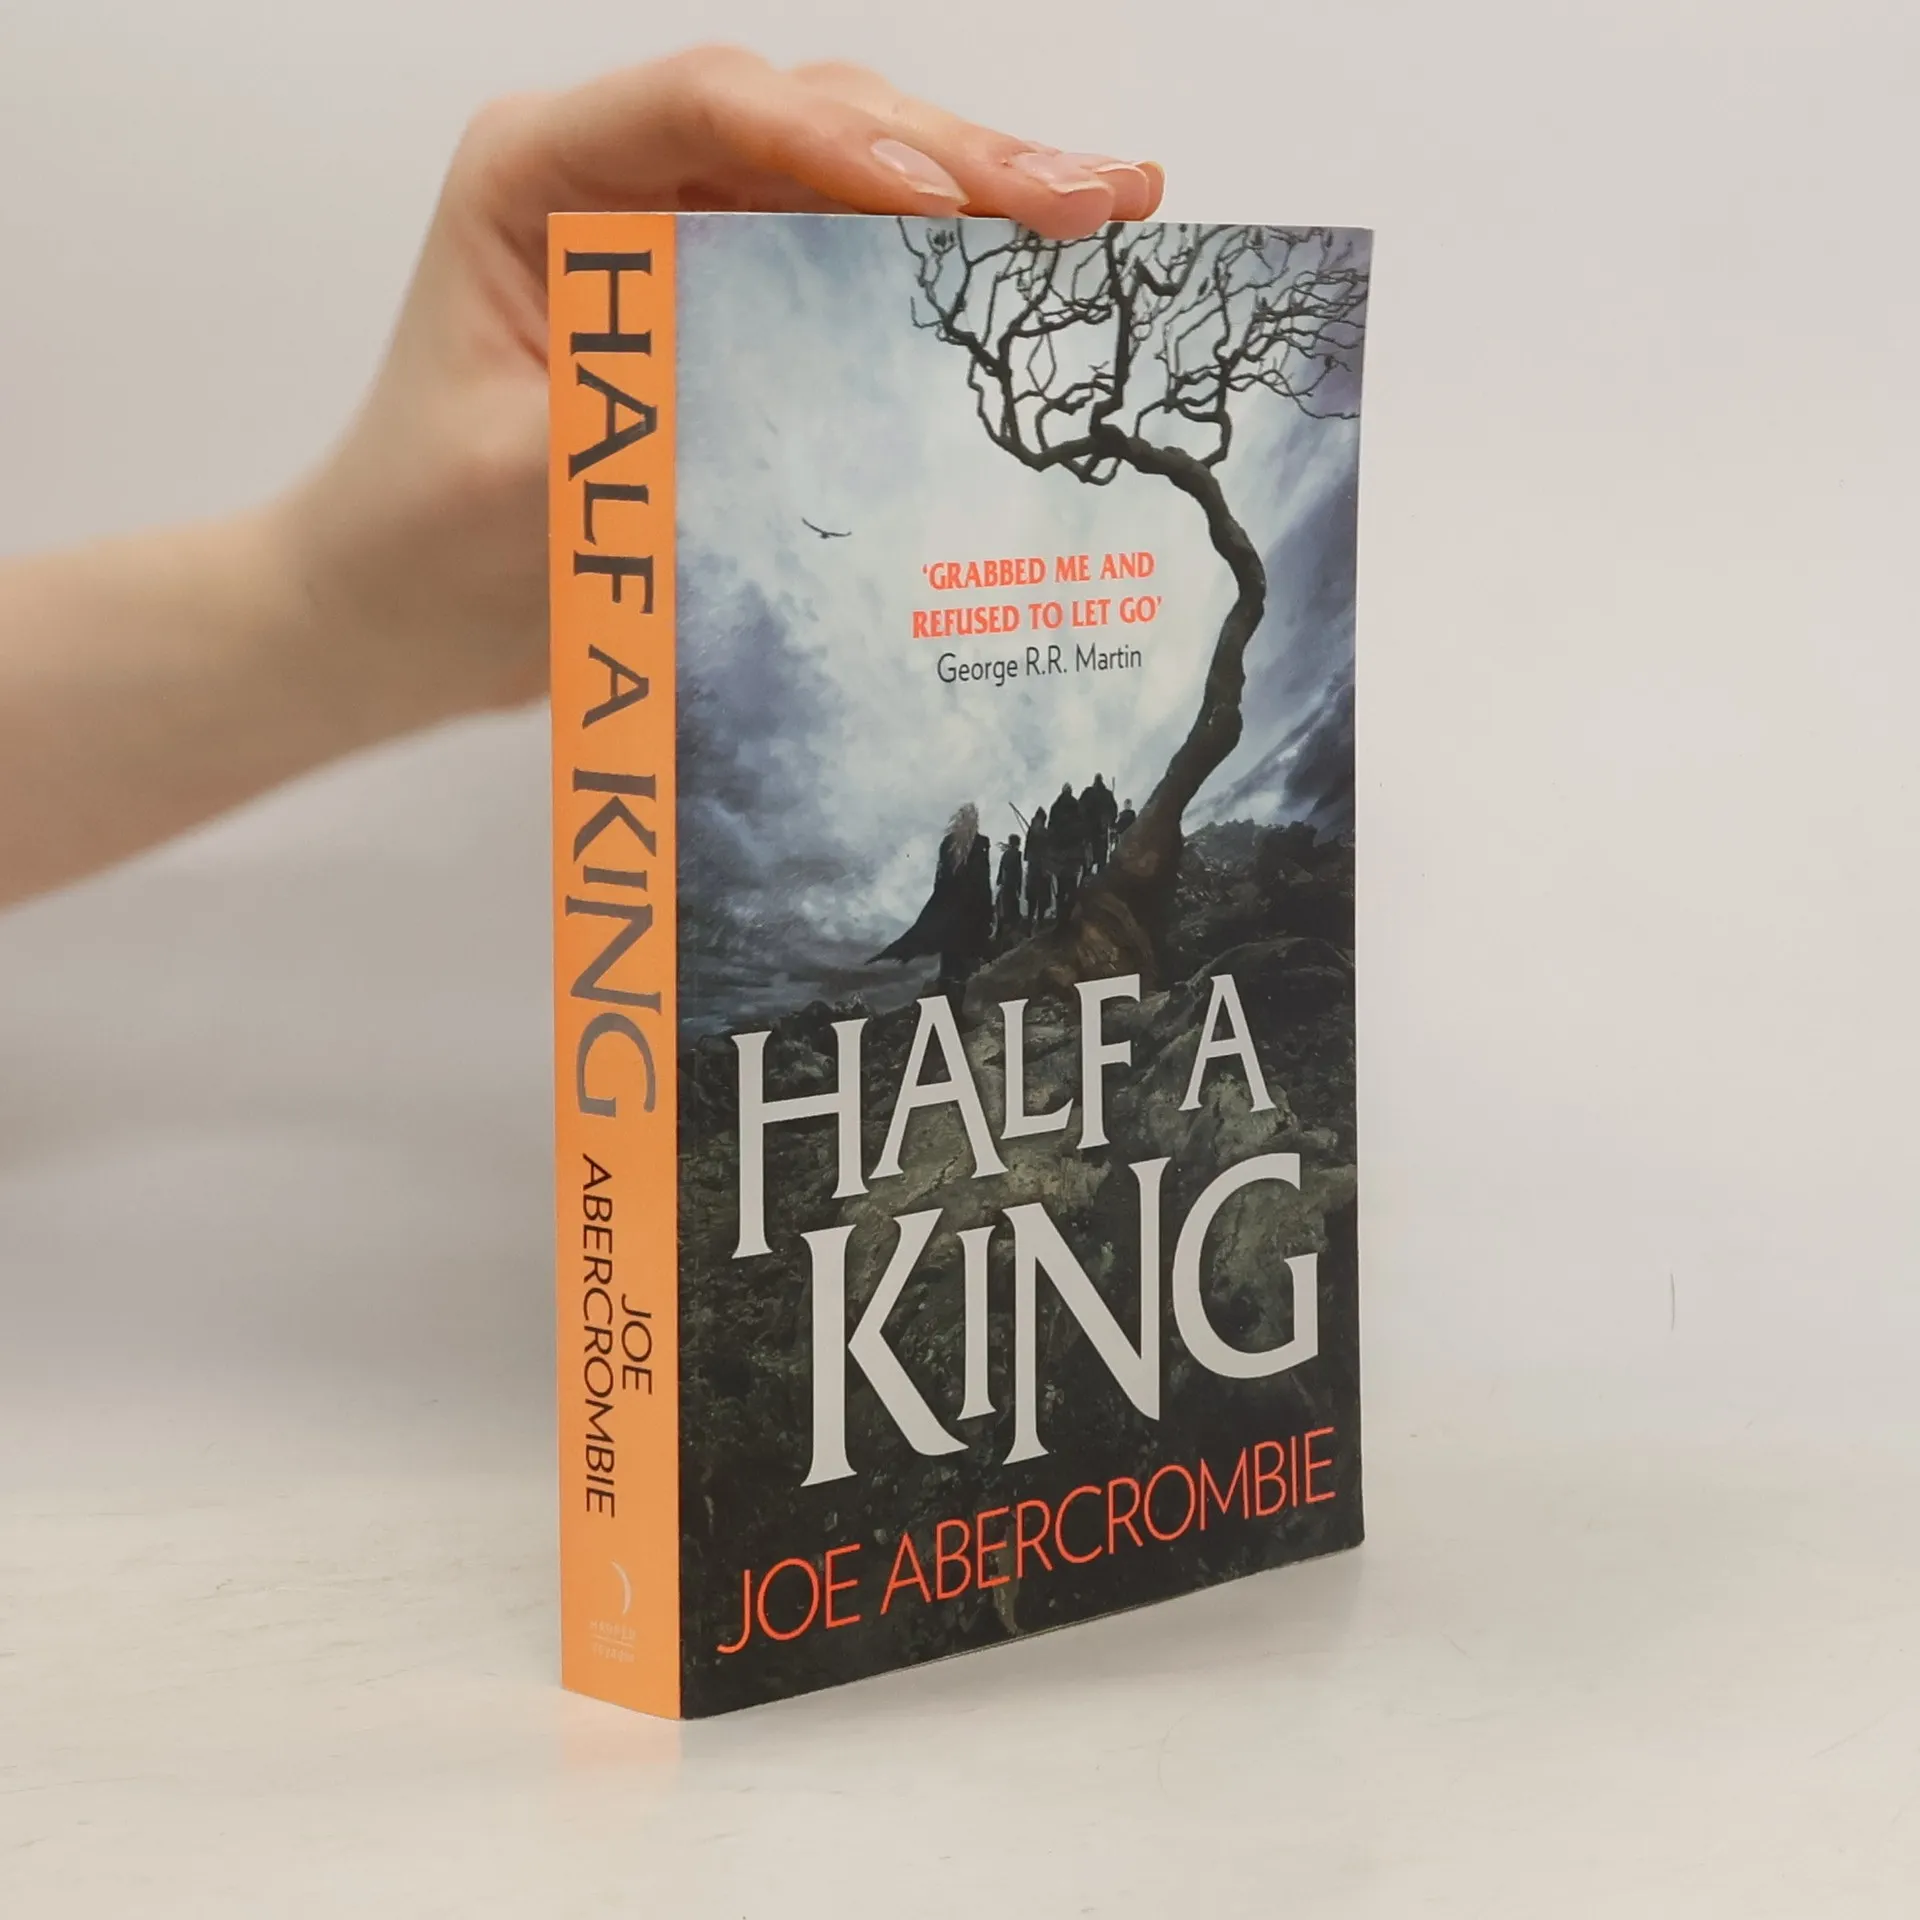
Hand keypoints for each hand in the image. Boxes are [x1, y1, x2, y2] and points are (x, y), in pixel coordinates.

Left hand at [283, 47, 1165, 727]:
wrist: (405, 612)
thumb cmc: (427, 537)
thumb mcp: (531, 473)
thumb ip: (659, 410)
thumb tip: (816, 388)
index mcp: (540, 172)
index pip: (705, 109)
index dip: (837, 142)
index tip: (943, 202)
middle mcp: (622, 180)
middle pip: (810, 125)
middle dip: (959, 158)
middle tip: (1095, 199)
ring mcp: (688, 238)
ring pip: (854, 183)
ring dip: (982, 197)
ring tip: (1114, 210)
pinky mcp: (734, 311)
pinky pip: (852, 270)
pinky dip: (945, 273)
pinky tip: (1042, 269)